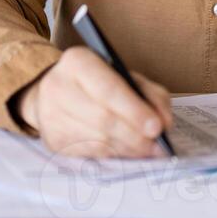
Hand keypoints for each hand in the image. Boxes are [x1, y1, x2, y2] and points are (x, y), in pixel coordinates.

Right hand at [13, 46, 173, 157]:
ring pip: (97, 140)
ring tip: (148, 150)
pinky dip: (114, 155)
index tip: (156, 127)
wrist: (53, 92)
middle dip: (134, 135)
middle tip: (157, 145)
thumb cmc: (98, 82)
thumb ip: (151, 94)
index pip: (109, 89)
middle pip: (103, 119)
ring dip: (127, 149)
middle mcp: (58, 87)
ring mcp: (51, 116)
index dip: (134, 111)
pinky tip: (128, 153)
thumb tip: (165, 122)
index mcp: (78, 61)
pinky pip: (90, 153)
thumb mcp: (125, 75)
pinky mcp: (52, 140)